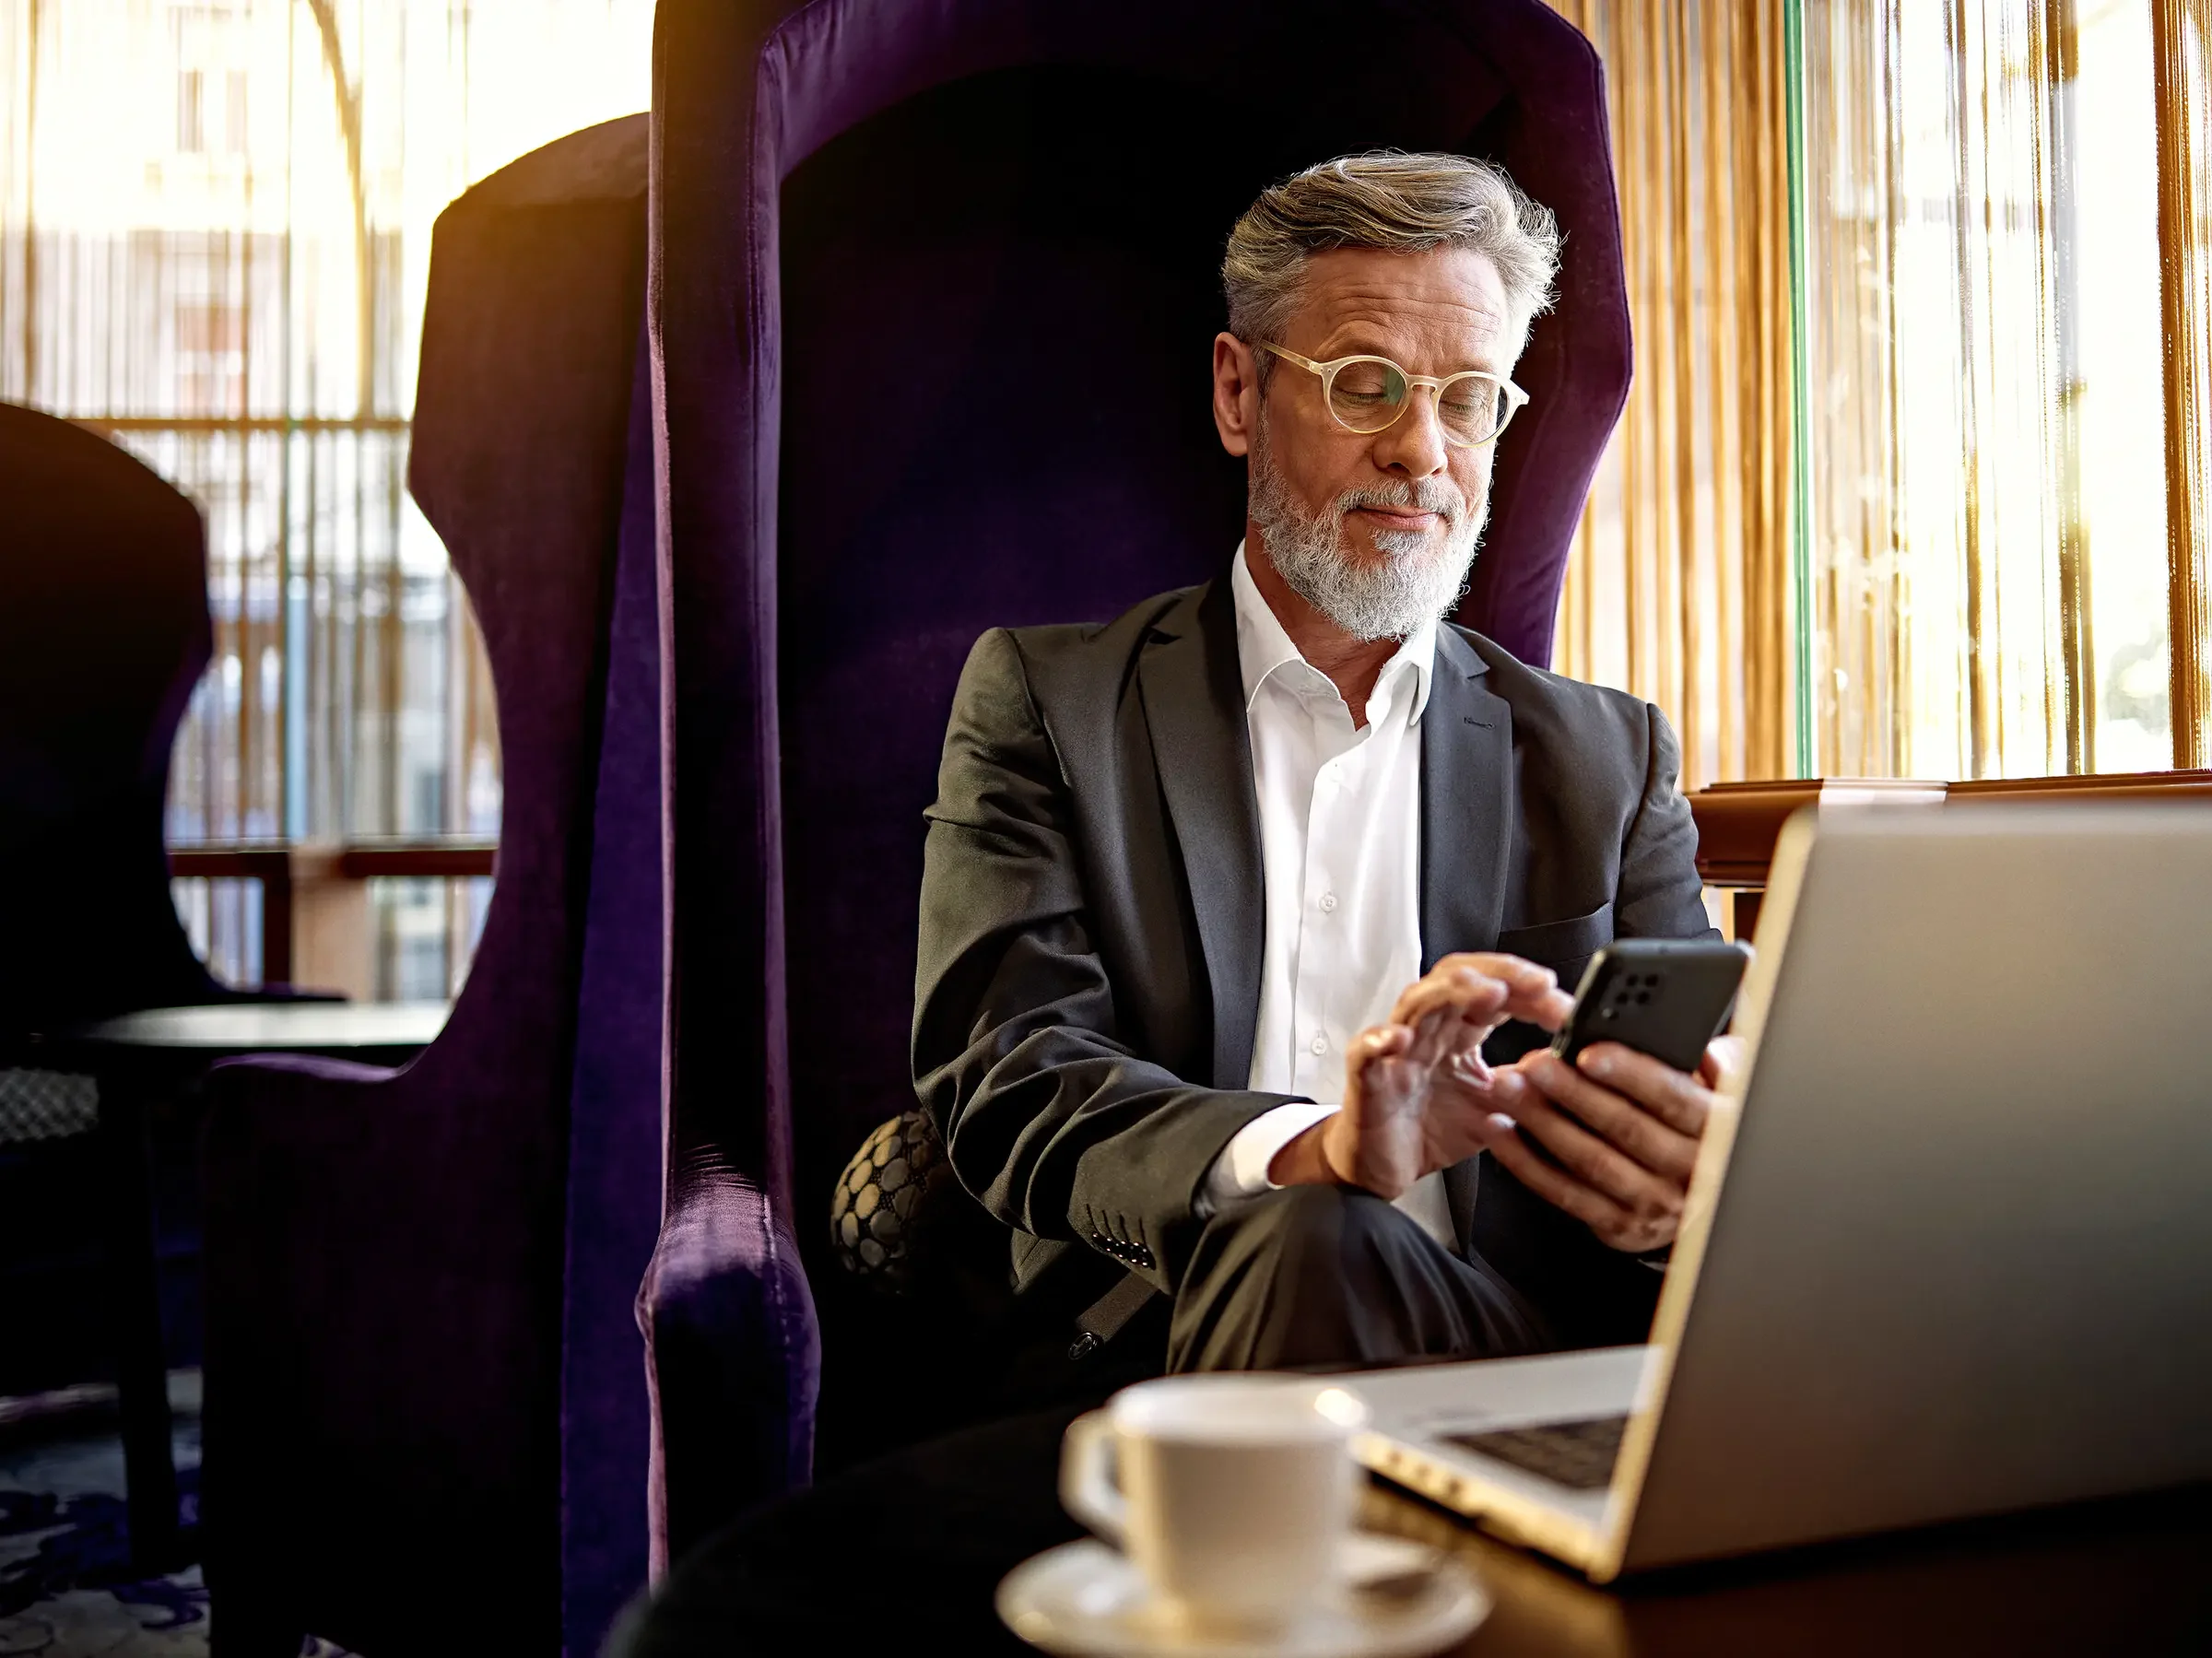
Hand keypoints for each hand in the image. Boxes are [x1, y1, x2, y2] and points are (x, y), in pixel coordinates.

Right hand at [1268, 955, 1575, 1200]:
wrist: (1382, 1170)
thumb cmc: (1430, 1131)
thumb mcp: (1495, 1109)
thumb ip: (1530, 1088)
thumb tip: (1577, 1069)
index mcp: (1457, 1034)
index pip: (1495, 993)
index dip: (1530, 992)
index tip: (1567, 1006)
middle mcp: (1427, 1032)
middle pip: (1458, 979)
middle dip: (1501, 974)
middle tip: (1539, 983)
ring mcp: (1395, 1051)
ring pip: (1418, 1002)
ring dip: (1453, 992)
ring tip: (1489, 992)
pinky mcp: (1367, 1078)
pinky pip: (1366, 1052)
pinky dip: (1379, 1041)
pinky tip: (1398, 1039)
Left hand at [1472, 1036, 1741, 1252]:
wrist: (1710, 1195)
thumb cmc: (1706, 1122)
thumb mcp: (1728, 1088)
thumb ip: (1722, 1065)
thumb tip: (1705, 1052)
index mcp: (1719, 1132)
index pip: (1674, 1099)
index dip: (1631, 1074)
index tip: (1588, 1051)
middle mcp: (1689, 1174)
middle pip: (1626, 1130)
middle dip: (1573, 1094)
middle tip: (1534, 1064)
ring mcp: (1653, 1206)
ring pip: (1590, 1162)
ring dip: (1542, 1123)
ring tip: (1509, 1088)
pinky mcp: (1619, 1226)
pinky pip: (1565, 1193)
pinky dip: (1527, 1162)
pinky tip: (1501, 1130)